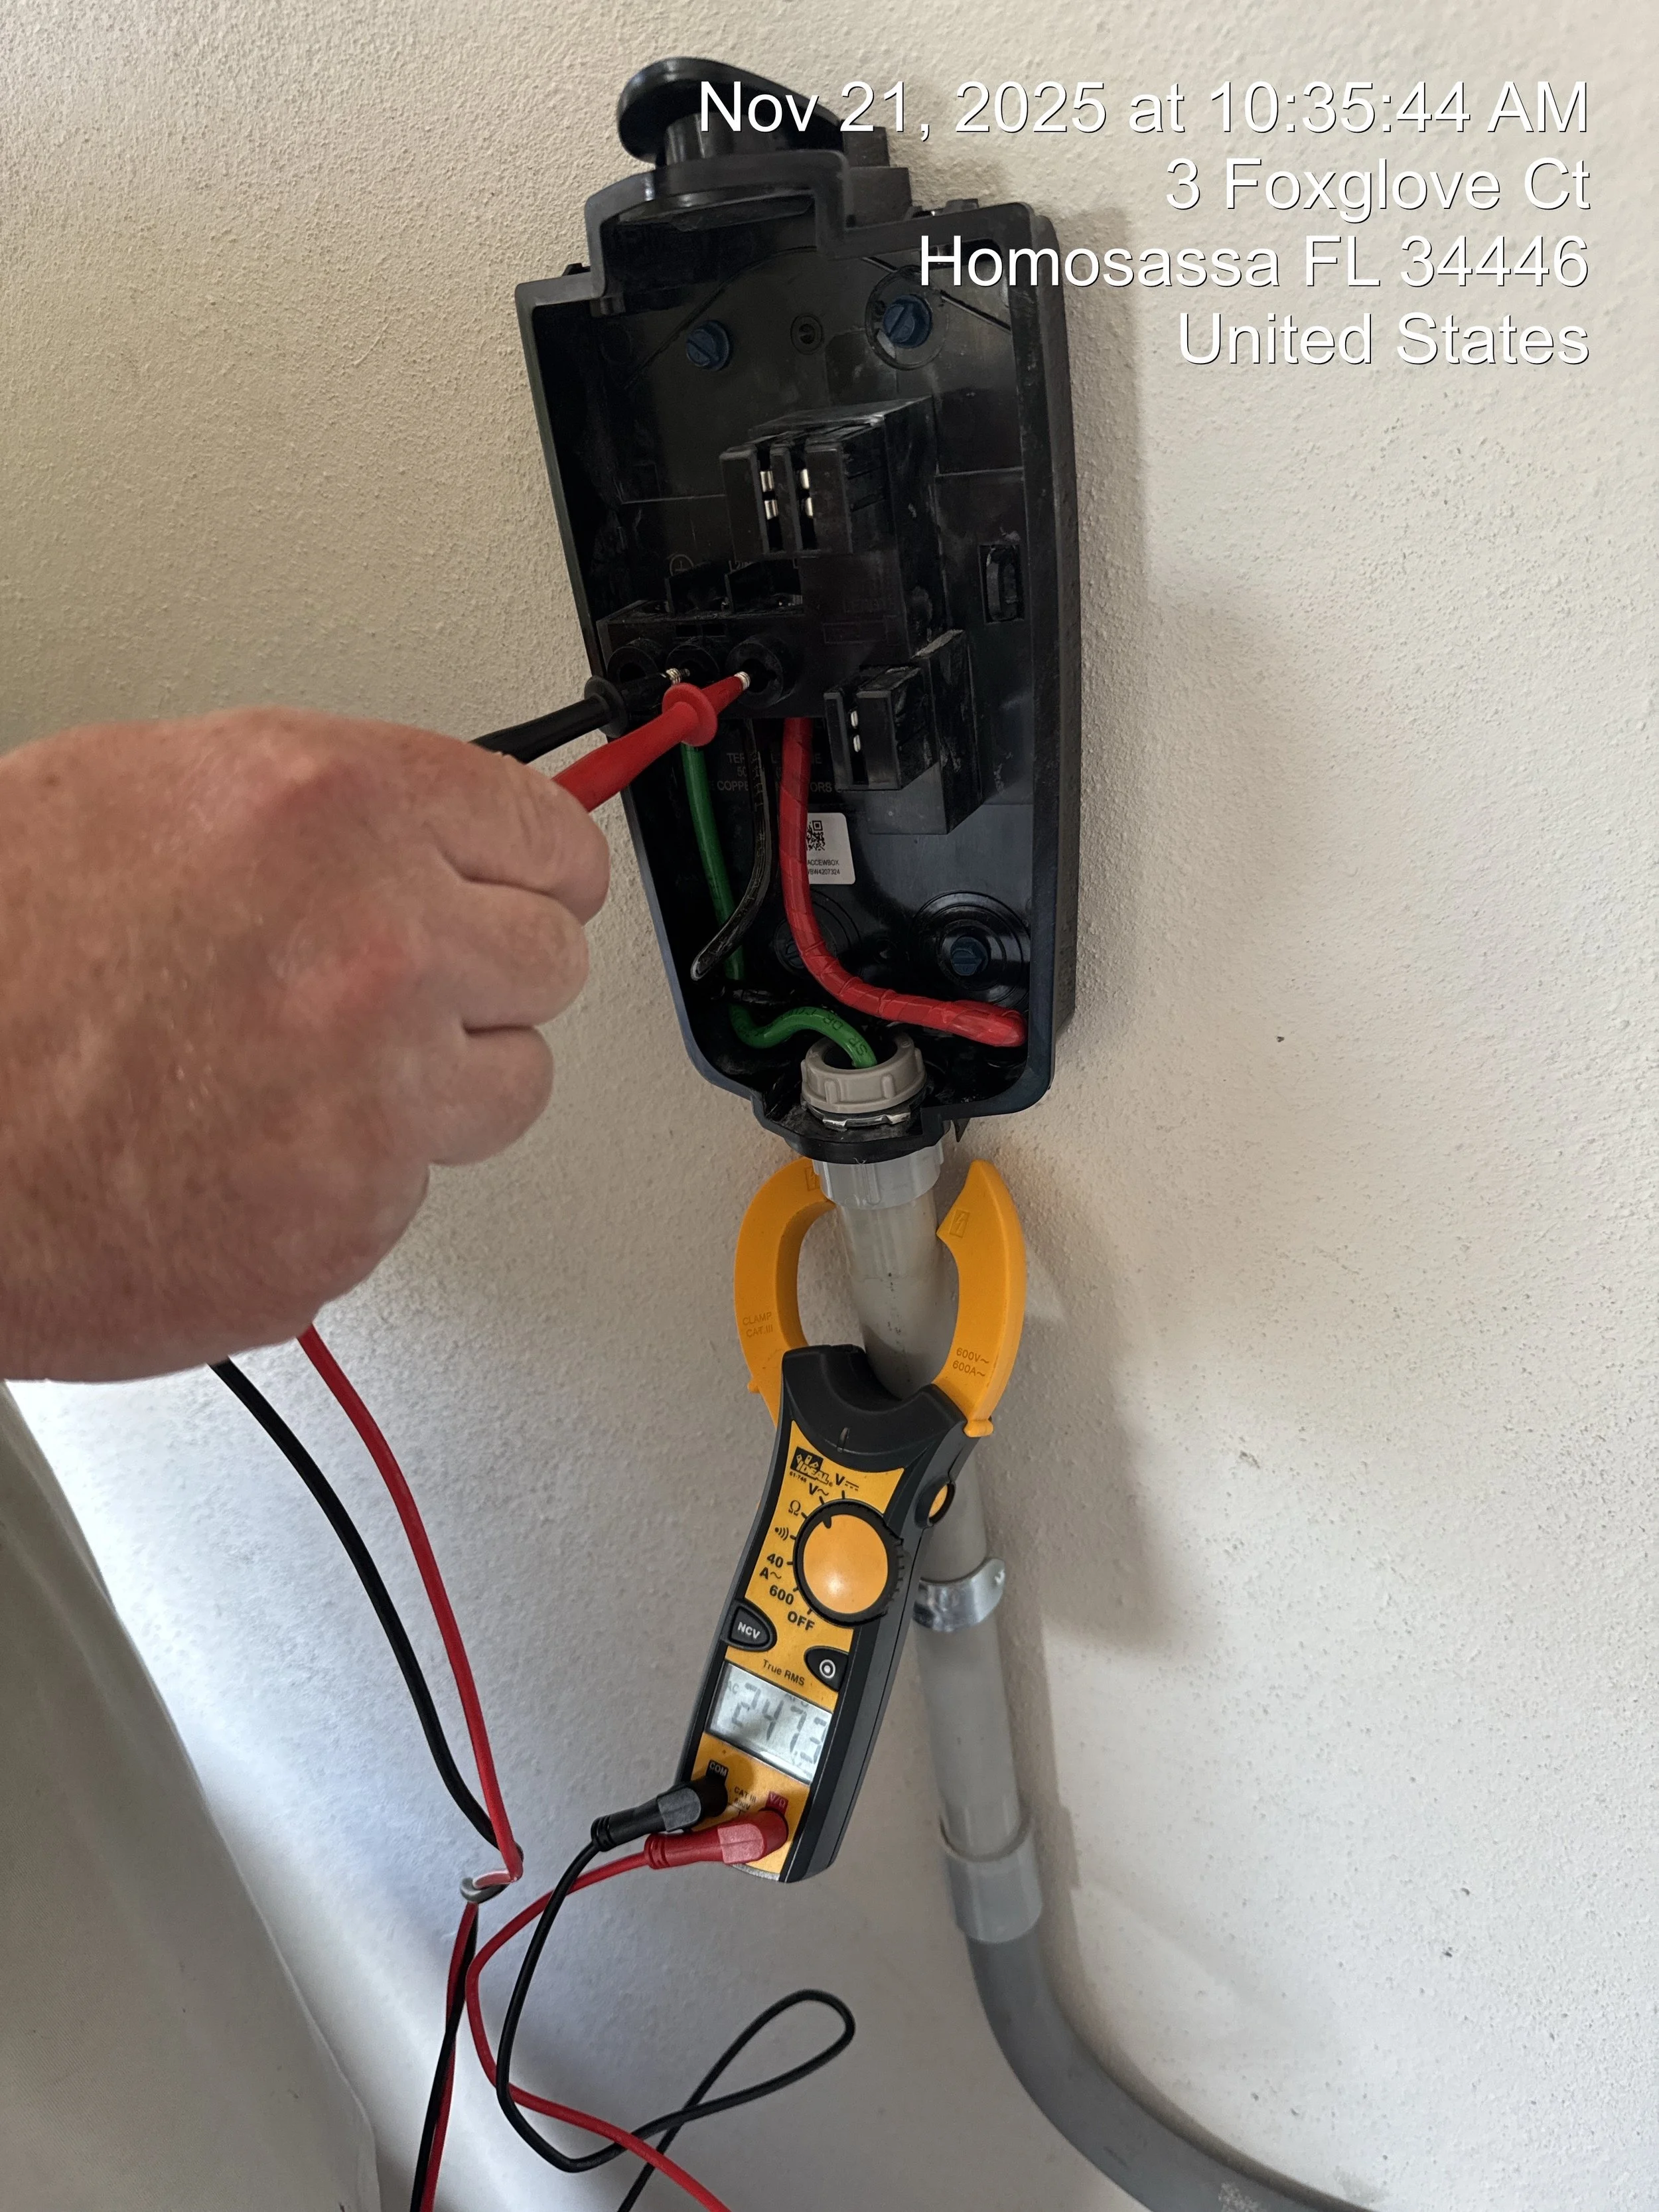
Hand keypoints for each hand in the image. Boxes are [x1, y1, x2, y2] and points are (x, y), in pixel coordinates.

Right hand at [0, 707, 608, 1379]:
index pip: (551, 836)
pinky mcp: (347, 1224)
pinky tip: (243, 1148)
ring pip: (508, 1087)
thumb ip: (318, 815)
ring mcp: (374, 1100)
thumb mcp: (145, 797)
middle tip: (403, 989)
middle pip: (551, 963)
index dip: (535, 867)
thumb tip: (425, 830)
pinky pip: (410, 1190)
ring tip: (301, 1075)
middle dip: (485, 975)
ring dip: (435, 1084)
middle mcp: (381, 947)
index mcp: (336, 811)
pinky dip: (347, 1179)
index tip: (533, 886)